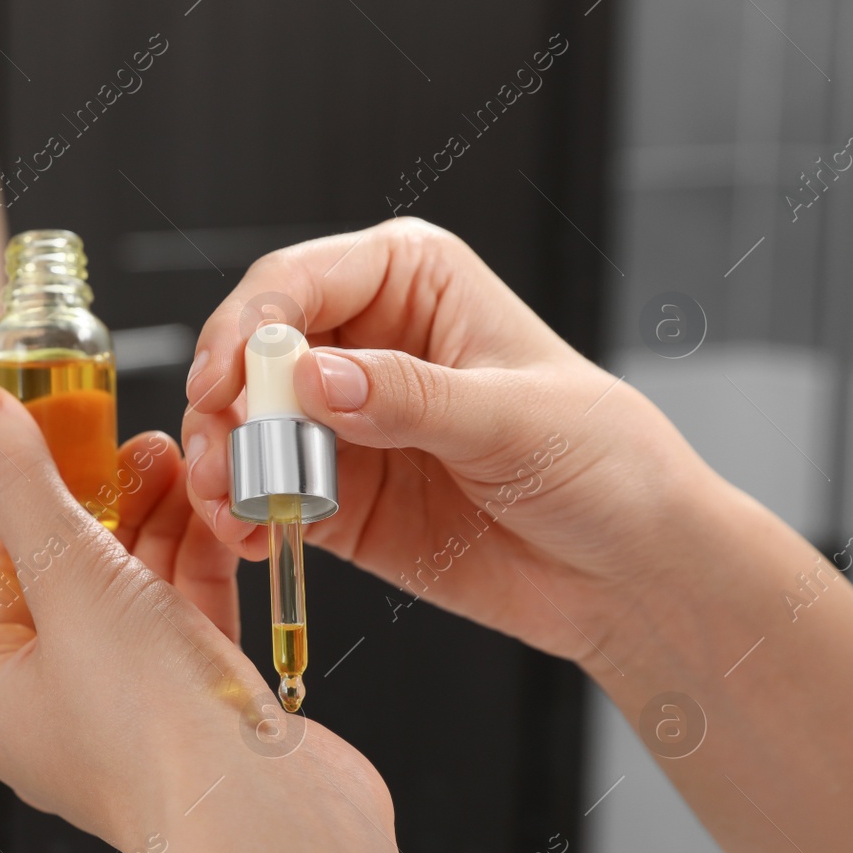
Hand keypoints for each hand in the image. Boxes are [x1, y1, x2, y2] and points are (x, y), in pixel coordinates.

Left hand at [0, 383, 257, 848]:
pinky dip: (199, 566)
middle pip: (66, 572)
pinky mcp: (194, 709)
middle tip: (138, 440)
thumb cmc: (149, 723)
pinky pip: (186, 620)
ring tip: (182, 458)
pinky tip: (217, 514)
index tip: (60, 423)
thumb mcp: (70, 575)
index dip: (29, 485)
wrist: (263, 823)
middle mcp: (49, 707)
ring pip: (132, 593)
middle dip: (105, 498)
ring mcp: (126, 712)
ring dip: (157, 522)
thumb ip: (22, 485)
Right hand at [182, 218, 719, 669]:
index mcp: (413, 283)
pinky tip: (253, 537)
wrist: (628, 572)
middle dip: (226, 402)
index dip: (251, 325)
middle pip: (254, 353)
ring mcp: (343, 423)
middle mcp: (365, 343)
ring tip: (234, 507)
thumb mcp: (514, 418)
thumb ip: (409, 398)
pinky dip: (242, 516)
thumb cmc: (604, 463)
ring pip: (245, 427)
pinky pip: (263, 496)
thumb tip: (314, 378)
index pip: (300, 281)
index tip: (228, 380)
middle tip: (226, 456)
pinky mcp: (332, 496)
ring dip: (224, 464)